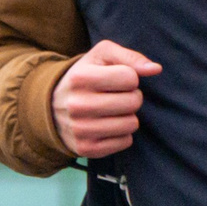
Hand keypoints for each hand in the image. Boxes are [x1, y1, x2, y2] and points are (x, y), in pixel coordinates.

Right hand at [54, 41, 160, 157]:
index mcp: (81, 77)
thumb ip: (129, 57)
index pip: (130, 78)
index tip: (116, 80)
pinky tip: (108, 125)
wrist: (51, 107)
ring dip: (128, 116)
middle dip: (132, 97)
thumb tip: (155, 69)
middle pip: (133, 102)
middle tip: (117, 96)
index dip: (129, 78)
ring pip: (131, 124)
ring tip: (113, 111)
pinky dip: (122, 134)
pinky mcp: (86, 148)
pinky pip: (125, 142)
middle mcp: (78, 105)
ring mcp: (80, 129)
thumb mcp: (101, 56)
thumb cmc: (85, 76)